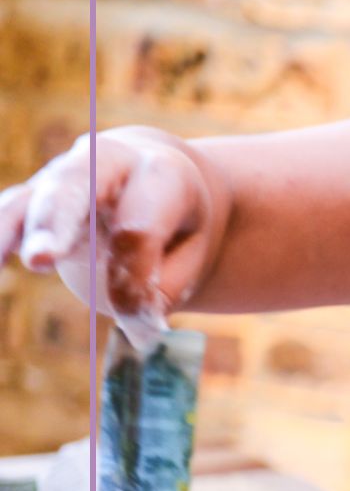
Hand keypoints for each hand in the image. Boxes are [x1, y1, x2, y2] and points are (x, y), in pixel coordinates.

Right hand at [0, 128, 227, 329]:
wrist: (158, 179)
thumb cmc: (178, 225)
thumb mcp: (191, 251)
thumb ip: (167, 285)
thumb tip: (141, 328)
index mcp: (162, 174)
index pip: (140, 229)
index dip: (138, 279)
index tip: (147, 325)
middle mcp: (108, 162)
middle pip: (75, 187)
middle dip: (56, 223)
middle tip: (41, 259)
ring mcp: (66, 174)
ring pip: (34, 197)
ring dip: (17, 230)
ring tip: (14, 260)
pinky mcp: (36, 193)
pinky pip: (10, 211)